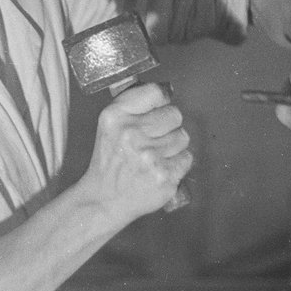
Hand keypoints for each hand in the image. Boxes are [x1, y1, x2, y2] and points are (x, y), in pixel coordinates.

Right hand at [80, 83, 191, 221]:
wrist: (104, 199)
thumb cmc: (110, 160)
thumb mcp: (109, 124)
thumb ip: (133, 104)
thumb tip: (165, 90)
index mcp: (115, 116)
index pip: (156, 92)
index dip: (161, 101)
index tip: (157, 109)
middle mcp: (131, 134)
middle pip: (174, 114)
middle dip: (168, 125)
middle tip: (153, 138)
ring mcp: (149, 156)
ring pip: (183, 136)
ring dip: (173, 146)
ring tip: (154, 155)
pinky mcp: (164, 176)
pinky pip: (187, 157)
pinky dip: (177, 164)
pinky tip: (161, 168)